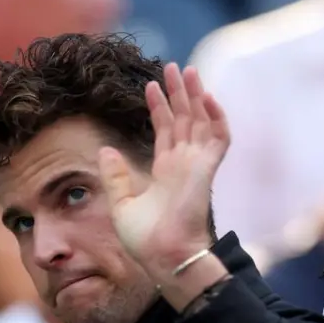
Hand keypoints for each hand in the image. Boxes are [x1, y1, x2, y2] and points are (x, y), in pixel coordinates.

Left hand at [99, 64, 230, 276]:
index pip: (166, 131)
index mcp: (165, 172)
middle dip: (180, 93)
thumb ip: (115, 176)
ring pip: (202, 121)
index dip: (159, 108)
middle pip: (185, 119)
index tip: (151, 86)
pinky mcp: (207, 170)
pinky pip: (219, 138)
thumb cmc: (144, 240)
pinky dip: (217, 117)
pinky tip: (207, 97)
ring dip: (196, 96)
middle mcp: (183, 165)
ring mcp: (196, 166)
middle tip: (173, 66)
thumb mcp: (121, 204)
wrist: (163, 256)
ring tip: (187, 70)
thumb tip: (104, 149)